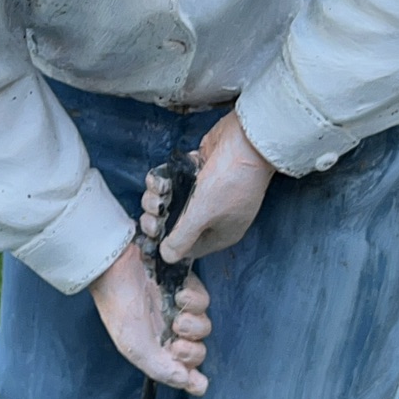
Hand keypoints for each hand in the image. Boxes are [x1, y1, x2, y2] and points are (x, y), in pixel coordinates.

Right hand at [90, 241, 211, 395]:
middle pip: (199, 351)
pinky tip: (179, 296)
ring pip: (204, 326)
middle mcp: (170, 333)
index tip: (193, 377)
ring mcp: (180, 311)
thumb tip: (192, 384)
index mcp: (157, 352)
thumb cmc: (120, 310)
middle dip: (192, 352)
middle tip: (177, 343)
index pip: (186, 373)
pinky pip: (204, 301)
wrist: (116, 271)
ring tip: (177, 319)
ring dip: (194, 326)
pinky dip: (195, 301)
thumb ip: (163, 370)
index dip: (193, 378)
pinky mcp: (186, 288)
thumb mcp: (136, 349)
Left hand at [142, 109, 274, 263]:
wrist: (247, 142)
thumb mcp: (203, 215)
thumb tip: (165, 257)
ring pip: (171, 201)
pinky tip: (161, 176)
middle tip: (156, 209)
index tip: (150, 234)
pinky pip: (172, 181)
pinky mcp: (197, 171)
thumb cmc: (230, 182)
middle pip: (175, 225)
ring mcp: (205, 192)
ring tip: (160, 189)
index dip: (166, 243)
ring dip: (157, 196)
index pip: (187, 248)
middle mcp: (213, 215)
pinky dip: (162, 179)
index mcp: (220, 233)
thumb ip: (181, 239)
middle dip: (158, 218)